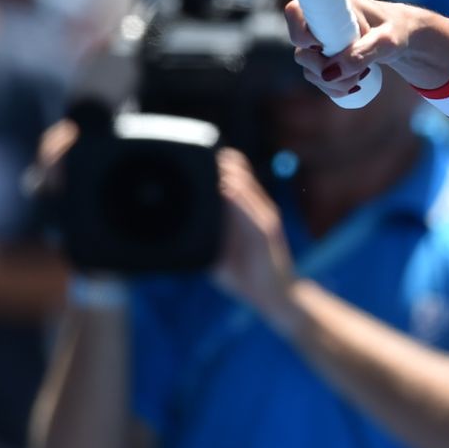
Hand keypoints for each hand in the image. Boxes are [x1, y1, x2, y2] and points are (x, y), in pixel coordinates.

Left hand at [213, 149, 300, 333]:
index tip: (200, 153)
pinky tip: (228, 188)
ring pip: (247, 188)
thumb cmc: (245, 276)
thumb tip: (172, 230)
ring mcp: (265, 219)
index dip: (219, 164)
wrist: (275, 296)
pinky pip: (253, 211)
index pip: (234, 178)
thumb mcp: (217, 253)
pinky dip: (240, 200)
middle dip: (222, 163)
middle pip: (241, 176)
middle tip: (201, 150)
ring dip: (231, 175)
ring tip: (214, 161)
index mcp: (246, 212)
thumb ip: (203, 237)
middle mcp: (258, 210)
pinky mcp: (267, 233)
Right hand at [286, 0, 436, 95]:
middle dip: (327, 70)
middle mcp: (317, 23)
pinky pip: (319, 79)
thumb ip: (361, 53)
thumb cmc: (395, 29)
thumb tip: (330, 72)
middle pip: (301, 53)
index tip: (326, 46)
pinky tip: (355, 84)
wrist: (402, 36)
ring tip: (362, 76)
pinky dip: (335, 88)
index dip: (302, 34)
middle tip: (358, 71)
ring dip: (334, 83)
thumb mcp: (385, 41)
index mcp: (328, 4)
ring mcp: (318, 43)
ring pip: (310, 71)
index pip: (294, 12)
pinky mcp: (324, 59)